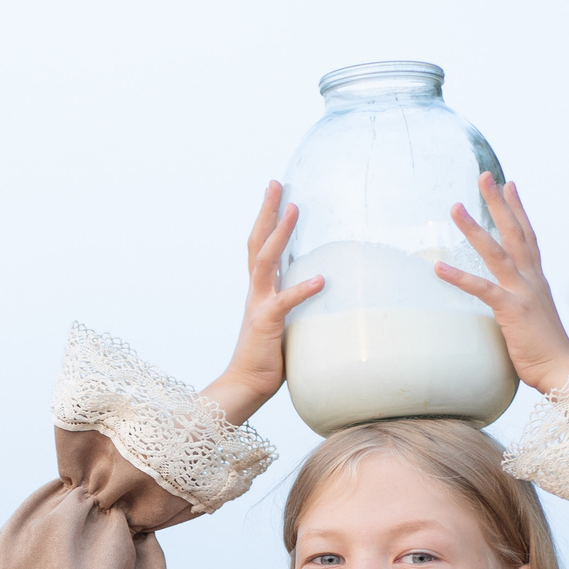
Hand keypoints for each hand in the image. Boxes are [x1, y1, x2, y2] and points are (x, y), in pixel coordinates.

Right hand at [199, 183, 325, 426]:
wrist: (245, 386)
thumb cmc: (268, 360)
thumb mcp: (286, 325)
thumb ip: (298, 306)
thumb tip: (323, 292)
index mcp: (260, 292)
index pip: (262, 247)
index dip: (268, 219)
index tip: (277, 193)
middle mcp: (256, 293)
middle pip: (258, 242)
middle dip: (267, 211)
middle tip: (276, 183)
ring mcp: (259, 306)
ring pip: (266, 261)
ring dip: (280, 234)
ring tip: (294, 209)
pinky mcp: (266, 324)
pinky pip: (285, 302)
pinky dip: (302, 289)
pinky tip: (320, 278)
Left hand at [436, 174, 568, 395]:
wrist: (564, 371)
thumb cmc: (547, 354)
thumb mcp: (534, 322)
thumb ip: (522, 308)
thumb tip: (508, 309)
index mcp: (538, 281)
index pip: (528, 237)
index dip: (518, 209)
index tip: (510, 185)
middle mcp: (532, 280)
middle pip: (514, 231)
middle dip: (498, 202)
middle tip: (484, 175)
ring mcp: (523, 292)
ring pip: (496, 251)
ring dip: (474, 227)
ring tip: (455, 206)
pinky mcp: (512, 310)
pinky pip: (482, 289)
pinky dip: (460, 277)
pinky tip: (439, 266)